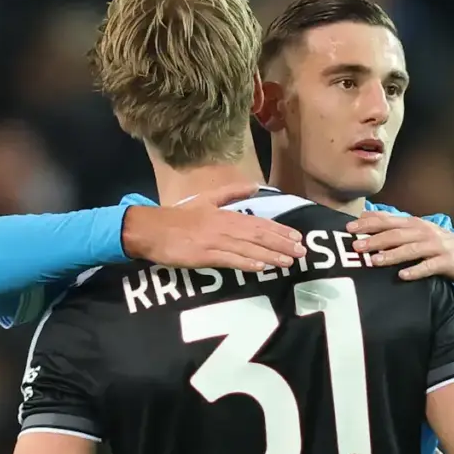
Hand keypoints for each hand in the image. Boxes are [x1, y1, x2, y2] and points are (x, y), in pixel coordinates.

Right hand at [122, 182, 305, 271]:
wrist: (151, 228)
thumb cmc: (178, 217)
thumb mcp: (206, 200)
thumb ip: (230, 193)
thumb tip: (254, 186)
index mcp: (226, 214)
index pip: (259, 222)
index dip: (280, 230)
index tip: (298, 237)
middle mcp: (224, 226)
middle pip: (259, 235)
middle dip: (282, 243)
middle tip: (302, 252)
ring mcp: (215, 241)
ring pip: (249, 248)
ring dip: (271, 255)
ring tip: (289, 261)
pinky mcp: (204, 255)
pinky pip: (230, 259)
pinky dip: (247, 263)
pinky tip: (262, 267)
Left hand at [347, 211, 453, 284]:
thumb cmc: (439, 244)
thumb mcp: (418, 232)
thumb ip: (395, 227)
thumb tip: (366, 220)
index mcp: (414, 224)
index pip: (388, 220)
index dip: (368, 223)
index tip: (349, 228)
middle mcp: (423, 232)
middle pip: (396, 234)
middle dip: (375, 239)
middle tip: (357, 246)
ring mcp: (435, 246)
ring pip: (410, 249)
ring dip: (392, 254)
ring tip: (375, 261)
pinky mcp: (446, 261)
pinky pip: (428, 266)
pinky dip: (415, 271)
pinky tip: (402, 276)